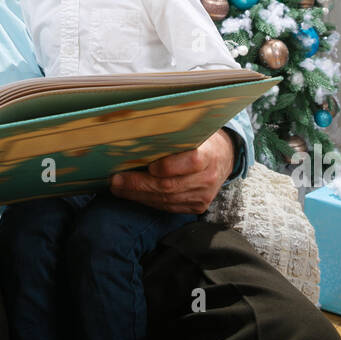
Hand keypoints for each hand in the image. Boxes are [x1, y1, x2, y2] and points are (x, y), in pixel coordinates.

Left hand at [108, 129, 235, 214]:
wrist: (224, 157)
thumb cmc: (202, 140)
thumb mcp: (194, 131)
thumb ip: (175, 136)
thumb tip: (138, 136)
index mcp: (209, 155)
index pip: (190, 162)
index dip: (168, 166)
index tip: (147, 165)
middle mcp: (207, 178)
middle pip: (170, 186)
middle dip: (139, 184)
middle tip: (116, 180)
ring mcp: (203, 196)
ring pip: (166, 200)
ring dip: (138, 195)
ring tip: (118, 187)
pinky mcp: (197, 206)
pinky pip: (168, 207)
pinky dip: (148, 201)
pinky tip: (134, 194)